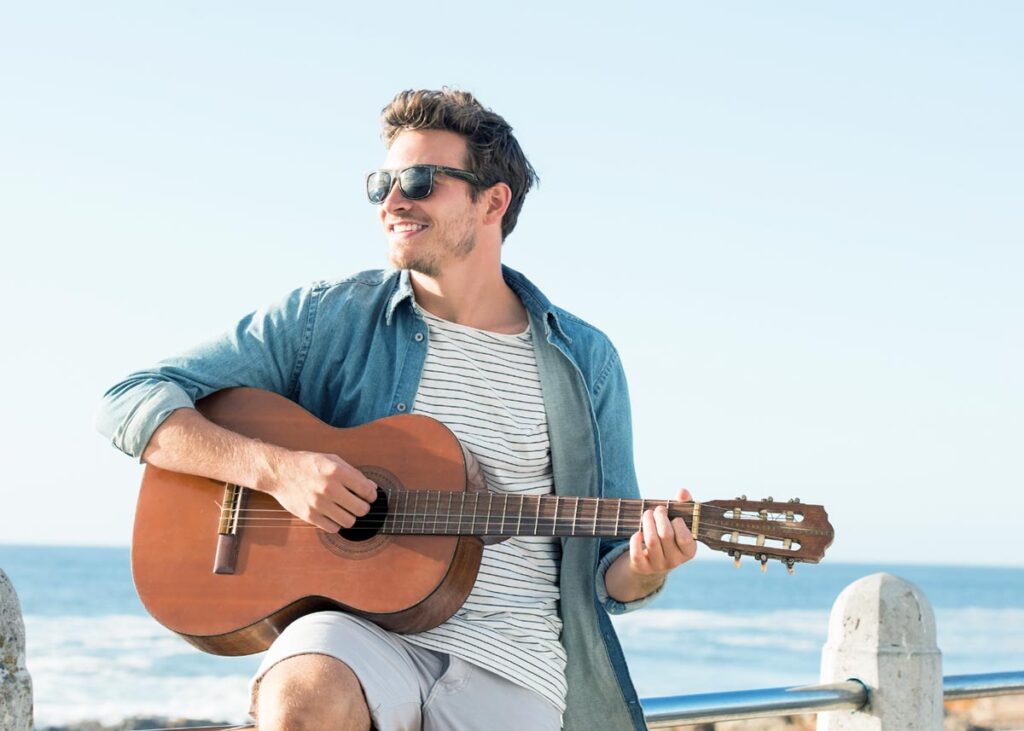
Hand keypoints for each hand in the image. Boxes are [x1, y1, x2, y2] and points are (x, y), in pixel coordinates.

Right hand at [258, 448, 377, 532]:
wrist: (280, 472)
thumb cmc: (308, 464)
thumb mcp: (332, 459)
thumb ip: (354, 473)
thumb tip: (372, 488)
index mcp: (336, 471)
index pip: (367, 490)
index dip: (372, 495)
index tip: (369, 496)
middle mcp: (328, 488)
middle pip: (361, 509)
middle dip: (363, 507)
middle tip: (358, 504)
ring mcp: (318, 503)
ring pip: (349, 521)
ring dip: (350, 517)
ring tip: (345, 510)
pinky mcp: (309, 515)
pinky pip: (333, 528)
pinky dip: (336, 523)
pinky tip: (332, 514)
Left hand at [604, 488, 698, 602]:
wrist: (654, 559)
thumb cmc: (670, 535)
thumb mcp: (680, 522)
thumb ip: (684, 505)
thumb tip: (682, 492)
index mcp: (688, 551)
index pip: (685, 538)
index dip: (678, 524)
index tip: (674, 516)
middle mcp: (675, 561)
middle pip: (665, 535)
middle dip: (660, 517)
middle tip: (657, 510)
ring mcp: (658, 565)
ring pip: (651, 541)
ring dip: (647, 523)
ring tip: (647, 514)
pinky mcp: (642, 567)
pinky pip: (637, 553)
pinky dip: (635, 540)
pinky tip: (638, 533)